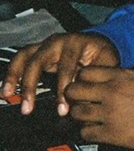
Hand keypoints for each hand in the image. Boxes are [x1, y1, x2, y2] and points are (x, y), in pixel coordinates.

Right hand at [1, 32, 119, 115]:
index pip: (67, 67)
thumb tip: (87, 105)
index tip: (63, 109)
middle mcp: (59, 40)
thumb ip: (96, 81)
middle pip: (40, 61)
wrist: (98, 42)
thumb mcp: (106, 64)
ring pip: (26, 57)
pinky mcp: (38, 49)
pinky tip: (6, 90)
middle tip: (29, 108)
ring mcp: (46, 43)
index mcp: (78, 42)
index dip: (63, 89)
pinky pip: (20, 58)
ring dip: (15, 77)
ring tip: (8, 96)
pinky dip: (11, 73)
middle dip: (32, 86)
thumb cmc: (102, 56)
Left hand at [66, 68, 133, 150]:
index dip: (82, 79)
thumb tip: (114, 79)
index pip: (86, 72)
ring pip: (77, 113)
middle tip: (79, 101)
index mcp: (122, 76)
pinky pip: (86, 132)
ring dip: (80, 115)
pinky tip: (97, 131)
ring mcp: (109, 113)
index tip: (85, 84)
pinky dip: (88, 132)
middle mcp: (112, 92)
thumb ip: (127, 77)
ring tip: (88, 117)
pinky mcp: (111, 134)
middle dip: (74, 96)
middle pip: (74, 91)